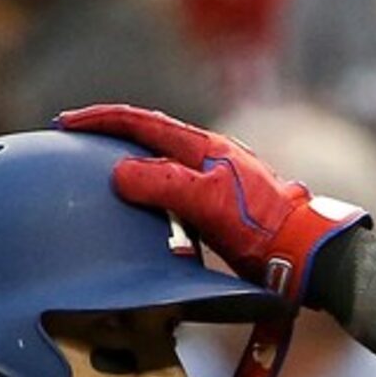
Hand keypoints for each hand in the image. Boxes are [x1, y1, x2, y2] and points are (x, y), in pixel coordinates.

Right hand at [56, 104, 368, 310]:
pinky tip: (144, 216)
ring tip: (101, 179)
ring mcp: (219, 184)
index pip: (142, 121)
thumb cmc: (263, 227)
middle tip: (76, 145)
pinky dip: (151, 198)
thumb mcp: (208, 201)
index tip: (65, 123)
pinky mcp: (225, 212)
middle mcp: (211, 159)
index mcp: (205, 147)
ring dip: (131, 169)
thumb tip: (118, 173)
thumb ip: (164, 183)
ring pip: (163, 169)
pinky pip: (176, 197)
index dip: (101, 120)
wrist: (310, 256)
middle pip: (150, 139)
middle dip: (112, 139)